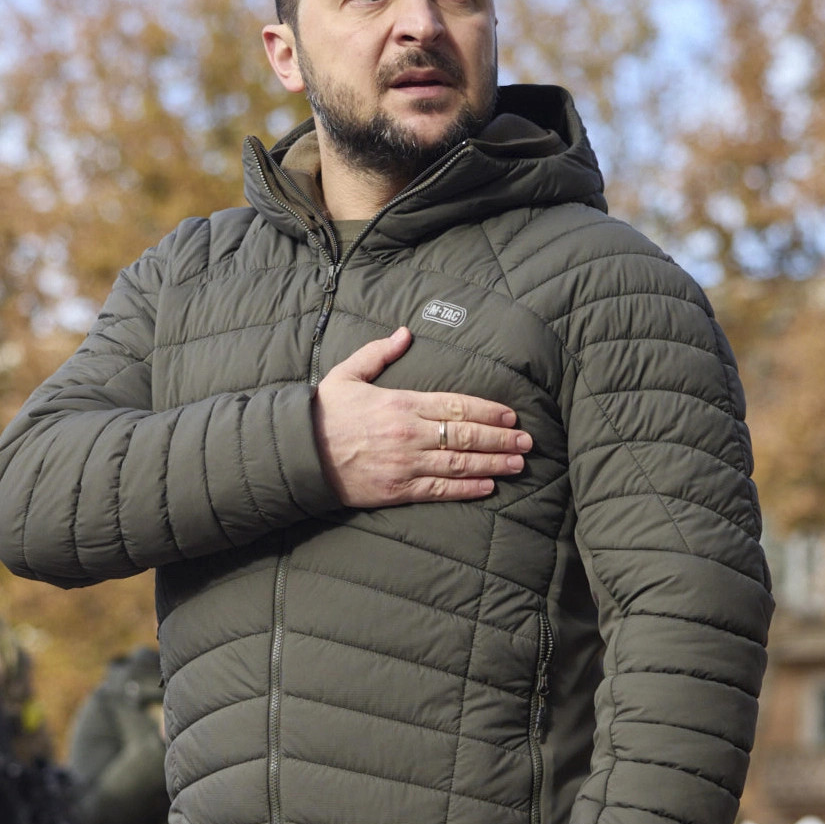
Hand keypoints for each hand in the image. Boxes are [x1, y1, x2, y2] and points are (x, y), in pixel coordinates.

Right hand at [313, 328, 532, 507]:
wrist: (297, 454)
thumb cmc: (323, 413)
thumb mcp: (348, 374)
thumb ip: (379, 353)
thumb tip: (405, 333)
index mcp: (401, 403)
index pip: (456, 404)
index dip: (489, 411)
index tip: (511, 415)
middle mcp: (408, 433)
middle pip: (465, 434)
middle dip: (500, 438)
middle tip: (527, 441)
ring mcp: (404, 464)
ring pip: (459, 464)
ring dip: (493, 463)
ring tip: (518, 463)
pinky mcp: (397, 490)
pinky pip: (440, 490)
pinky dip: (467, 489)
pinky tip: (489, 485)